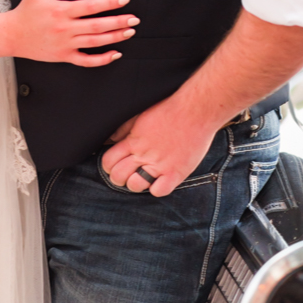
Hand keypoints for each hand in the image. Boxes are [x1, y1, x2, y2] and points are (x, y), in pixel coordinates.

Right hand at [6, 0, 137, 66]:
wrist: (11, 35)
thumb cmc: (26, 12)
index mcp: (60, 11)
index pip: (90, 6)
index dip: (109, 3)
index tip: (123, 0)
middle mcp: (65, 29)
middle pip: (97, 26)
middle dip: (119, 22)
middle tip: (134, 19)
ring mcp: (65, 44)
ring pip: (95, 42)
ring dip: (115, 37)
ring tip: (129, 32)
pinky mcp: (64, 56)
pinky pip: (86, 61)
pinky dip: (102, 59)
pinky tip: (115, 54)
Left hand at [100, 97, 220, 196]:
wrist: (195, 111)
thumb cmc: (168, 111)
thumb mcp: (139, 116)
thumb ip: (123, 130)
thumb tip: (110, 139)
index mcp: (133, 141)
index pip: (108, 161)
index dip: (108, 167)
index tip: (114, 167)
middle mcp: (143, 154)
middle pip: (118, 176)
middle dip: (118, 178)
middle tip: (126, 176)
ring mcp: (160, 165)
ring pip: (135, 185)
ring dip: (136, 185)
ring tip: (142, 178)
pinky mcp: (176, 172)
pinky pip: (159, 191)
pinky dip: (157, 189)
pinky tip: (160, 181)